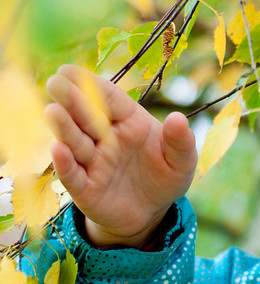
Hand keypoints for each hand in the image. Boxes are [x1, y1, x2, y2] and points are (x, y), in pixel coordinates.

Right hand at [44, 65, 196, 247]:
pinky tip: (58, 150)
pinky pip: (73, 174)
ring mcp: (92, 162)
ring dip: (64, 127)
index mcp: (129, 122)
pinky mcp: (84, 188)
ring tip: (54, 111)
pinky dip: (65, 164)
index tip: (70, 70)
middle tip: (55, 82)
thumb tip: (178, 118)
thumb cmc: (166, 177)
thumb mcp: (182, 161)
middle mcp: (105, 138)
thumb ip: (181, 142)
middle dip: (71, 100)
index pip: (109, 98)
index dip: (91, 84)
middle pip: (86, 116)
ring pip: (75, 142)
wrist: (152, 212)